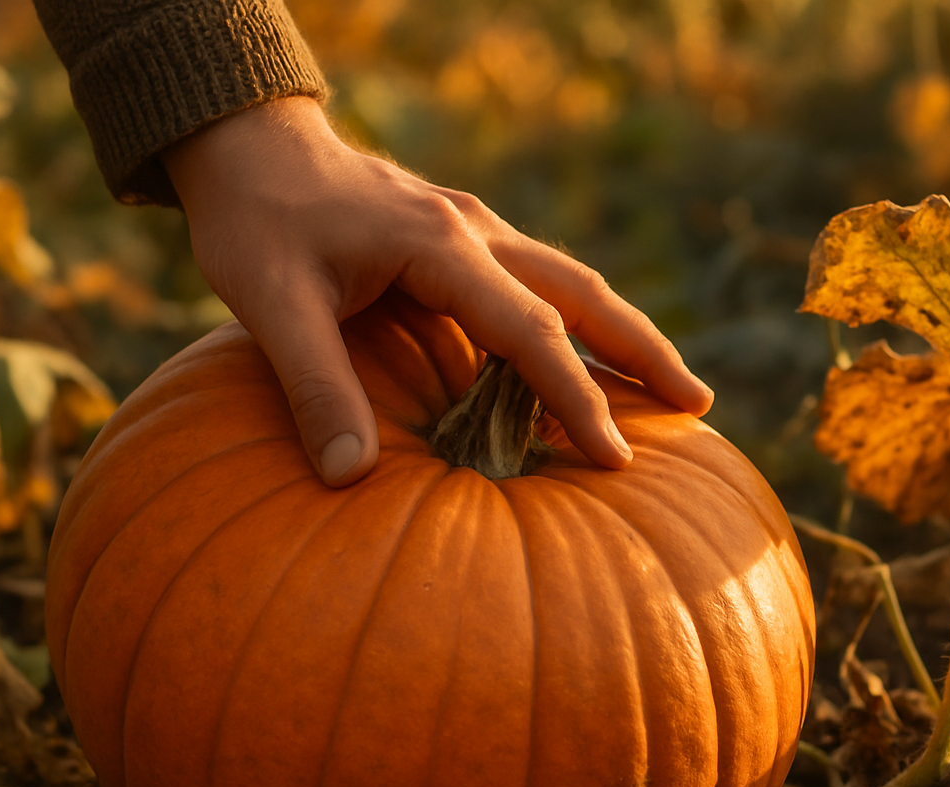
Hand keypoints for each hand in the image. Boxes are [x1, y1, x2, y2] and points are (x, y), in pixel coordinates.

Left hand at [163, 96, 712, 486]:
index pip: (528, 331)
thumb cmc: (255, 220)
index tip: (612, 458)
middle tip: (699, 408)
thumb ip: (313, 386)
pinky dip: (573, 329)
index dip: (573, 397)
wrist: (251, 145)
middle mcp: (472, 232)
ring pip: (567, 284)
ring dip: (621, 337)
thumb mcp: (270, 302)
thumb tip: (349, 478)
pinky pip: (533, 288)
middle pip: (582, 294)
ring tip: (668, 392)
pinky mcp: (458, 240)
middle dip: (644, 352)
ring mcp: (472, 231)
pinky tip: (582, 368)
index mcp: (440, 245)